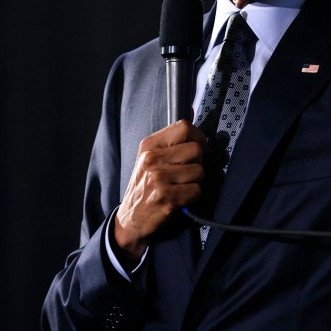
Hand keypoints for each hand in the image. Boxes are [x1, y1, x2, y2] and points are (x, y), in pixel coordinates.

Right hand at [114, 121, 205, 263]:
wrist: (130, 220)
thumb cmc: (145, 187)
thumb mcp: (151, 158)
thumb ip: (172, 137)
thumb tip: (190, 109)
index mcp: (149, 145)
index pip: (185, 127)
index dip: (197, 138)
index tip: (194, 150)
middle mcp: (151, 158)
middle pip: (197, 149)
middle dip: (198, 163)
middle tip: (186, 173)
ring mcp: (158, 178)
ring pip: (199, 171)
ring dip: (195, 182)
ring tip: (181, 187)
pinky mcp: (166, 197)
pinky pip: (196, 190)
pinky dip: (193, 197)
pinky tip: (180, 199)